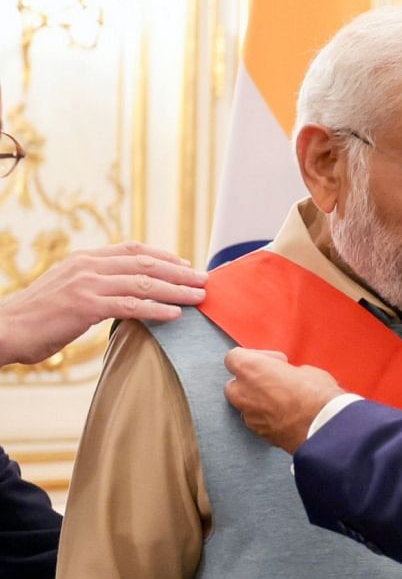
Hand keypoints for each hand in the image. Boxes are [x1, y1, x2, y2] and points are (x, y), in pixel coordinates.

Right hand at [0, 241, 207, 364]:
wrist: (5, 329)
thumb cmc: (37, 316)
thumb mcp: (68, 290)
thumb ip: (95, 284)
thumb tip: (124, 292)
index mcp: (85, 258)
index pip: (133, 250)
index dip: (164, 256)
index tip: (186, 264)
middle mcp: (88, 265)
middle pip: (146, 264)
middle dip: (179, 272)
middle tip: (204, 280)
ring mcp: (87, 284)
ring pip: (143, 283)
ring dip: (176, 291)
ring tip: (199, 297)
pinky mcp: (86, 306)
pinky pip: (130, 305)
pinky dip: (156, 309)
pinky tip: (175, 315)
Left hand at [224, 347, 343, 453]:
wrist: (323, 427)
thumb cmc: (315, 396)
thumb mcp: (306, 370)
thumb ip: (287, 373)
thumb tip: (290, 377)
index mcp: (251, 369)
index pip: (234, 357)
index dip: (254, 357)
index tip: (272, 361)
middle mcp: (243, 392)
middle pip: (234, 384)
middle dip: (251, 382)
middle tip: (274, 380)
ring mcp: (249, 416)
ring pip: (245, 405)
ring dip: (258, 401)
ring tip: (282, 400)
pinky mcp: (259, 433)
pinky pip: (258, 421)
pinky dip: (268, 418)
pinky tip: (287, 415)